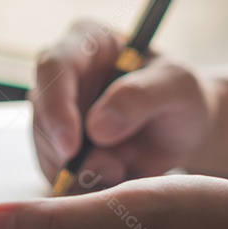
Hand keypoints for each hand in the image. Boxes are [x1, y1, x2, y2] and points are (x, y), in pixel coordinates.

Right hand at [31, 20, 211, 190]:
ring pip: (46, 150)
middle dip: (71, 153)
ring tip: (124, 169)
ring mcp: (56, 113)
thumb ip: (140, 97)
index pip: (53, 67)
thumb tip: (97, 128)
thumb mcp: (177, 86)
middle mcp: (62, 76)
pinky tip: (116, 177)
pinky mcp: (58, 147)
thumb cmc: (182, 95)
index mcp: (86, 42)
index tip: (71, 147)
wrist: (185, 128)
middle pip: (42, 115)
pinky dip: (83, 185)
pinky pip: (56, 174)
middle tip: (113, 170)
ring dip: (81, 172)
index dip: (56, 107)